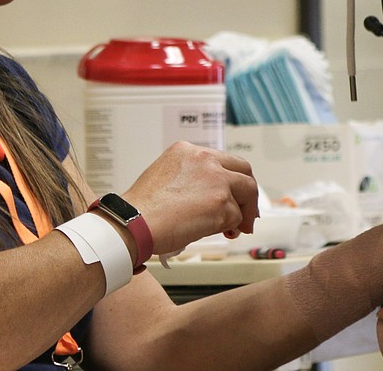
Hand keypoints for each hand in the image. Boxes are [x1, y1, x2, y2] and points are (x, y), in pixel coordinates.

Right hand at [122, 141, 257, 254]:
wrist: (133, 224)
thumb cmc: (142, 209)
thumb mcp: (165, 175)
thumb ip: (190, 176)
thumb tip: (209, 195)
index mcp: (188, 150)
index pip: (224, 160)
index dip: (233, 179)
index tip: (235, 193)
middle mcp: (205, 159)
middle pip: (244, 171)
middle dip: (248, 193)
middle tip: (248, 211)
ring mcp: (216, 180)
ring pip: (245, 193)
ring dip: (242, 213)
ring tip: (233, 228)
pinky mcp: (221, 203)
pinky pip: (236, 217)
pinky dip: (230, 227)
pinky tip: (215, 232)